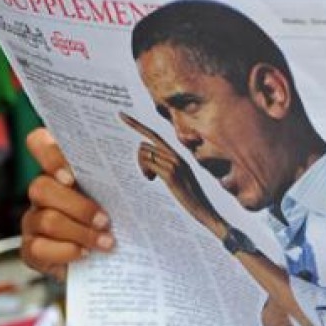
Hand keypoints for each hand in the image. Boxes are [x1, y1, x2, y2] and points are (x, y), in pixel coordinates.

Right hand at [21, 127, 113, 281]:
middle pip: (41, 187)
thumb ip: (124, 175)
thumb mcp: (124, 192)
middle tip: (105, 220)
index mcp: (62, 168)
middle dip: (77, 206)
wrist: (116, 256)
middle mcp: (43, 190)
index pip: (39, 143)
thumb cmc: (121, 216)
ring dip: (80, 232)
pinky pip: (39, 248)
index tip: (72, 174)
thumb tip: (150, 163)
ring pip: (46, 220)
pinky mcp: (32, 249)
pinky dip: (66, 252)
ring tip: (107, 242)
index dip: (49, 154)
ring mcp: (33, 219)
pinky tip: (85, 254)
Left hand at [119, 112, 226, 234]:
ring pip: (144, 154)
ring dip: (142, 167)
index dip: (136, 124)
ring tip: (152, 178)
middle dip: (139, 158)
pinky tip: (152, 179)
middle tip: (147, 173)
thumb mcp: (177, 178)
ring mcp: (174, 163)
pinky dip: (145, 171)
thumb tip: (146, 157)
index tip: (120, 114)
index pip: (153, 134)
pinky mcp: (171, 174)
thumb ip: (164, 166)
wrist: (204, 210)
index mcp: (177, 154)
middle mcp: (176, 155)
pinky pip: (148, 164)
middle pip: (144, 144)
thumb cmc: (189, 197)